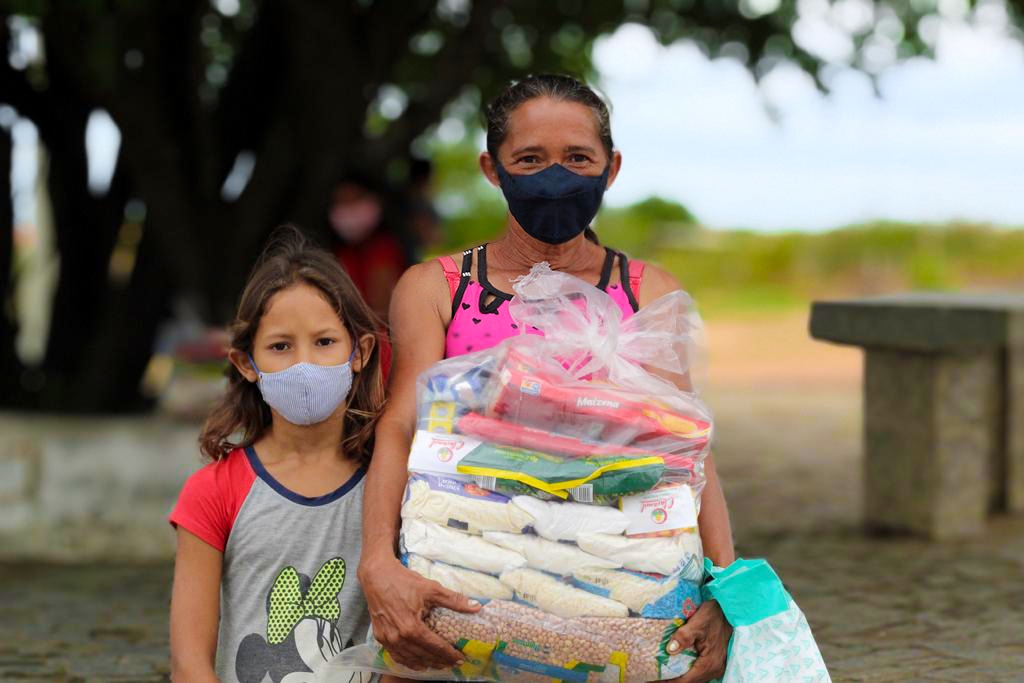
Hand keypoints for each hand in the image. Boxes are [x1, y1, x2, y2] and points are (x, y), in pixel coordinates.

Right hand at [357, 554, 479, 670]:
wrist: (377, 576)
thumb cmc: (404, 581)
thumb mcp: (431, 588)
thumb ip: (454, 600)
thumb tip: (476, 607)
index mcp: (411, 627)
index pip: (435, 646)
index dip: (449, 654)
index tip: (460, 659)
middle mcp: (398, 637)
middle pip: (423, 655)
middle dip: (440, 661)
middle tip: (453, 663)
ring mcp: (387, 639)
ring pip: (410, 659)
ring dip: (426, 663)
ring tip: (439, 665)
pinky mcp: (380, 637)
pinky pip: (396, 655)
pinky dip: (408, 661)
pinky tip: (417, 662)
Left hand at [664, 599, 731, 682]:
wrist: (730, 610)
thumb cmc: (714, 615)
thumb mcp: (698, 622)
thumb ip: (684, 637)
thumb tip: (669, 650)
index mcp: (710, 663)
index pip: (685, 680)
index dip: (669, 681)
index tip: (654, 680)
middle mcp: (715, 669)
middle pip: (690, 682)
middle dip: (673, 680)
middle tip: (656, 677)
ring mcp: (717, 666)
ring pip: (696, 678)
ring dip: (680, 677)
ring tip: (664, 673)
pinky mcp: (716, 662)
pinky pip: (700, 672)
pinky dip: (688, 672)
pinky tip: (677, 668)